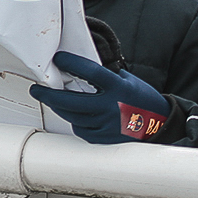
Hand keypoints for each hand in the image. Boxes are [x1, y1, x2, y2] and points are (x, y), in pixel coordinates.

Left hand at [29, 52, 168, 144]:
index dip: (70, 63)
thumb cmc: (143, 101)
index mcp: (118, 88)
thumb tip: (81, 67)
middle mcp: (110, 107)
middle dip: (48, 96)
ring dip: (60, 108)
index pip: (89, 71)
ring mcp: (105, 125)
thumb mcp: (128, 81)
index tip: (58, 58)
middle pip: (69, 102)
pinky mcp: (102, 139)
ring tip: (54, 100)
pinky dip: (76, 121)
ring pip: (72, 117)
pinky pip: (81, 129)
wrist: (160, 127)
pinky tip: (79, 115)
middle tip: (37, 90)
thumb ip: (106, 76)